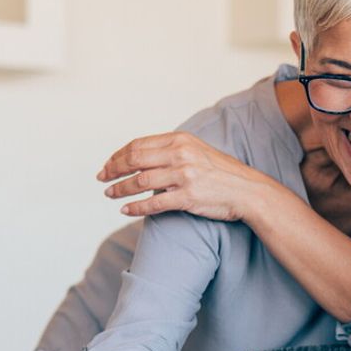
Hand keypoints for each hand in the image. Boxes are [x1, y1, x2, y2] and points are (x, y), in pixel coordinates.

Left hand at [98, 131, 289, 221]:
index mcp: (180, 139)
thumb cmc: (222, 173)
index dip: (118, 155)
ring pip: (140, 182)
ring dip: (120, 189)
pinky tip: (126, 210)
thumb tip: (142, 157)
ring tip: (109, 194)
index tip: (108, 164)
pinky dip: (136, 207)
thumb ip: (171, 150)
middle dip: (113, 170)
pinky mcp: (188, 197)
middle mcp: (180, 155)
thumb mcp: (197, 151)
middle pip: (135, 160)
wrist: (248, 191)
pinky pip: (154, 204)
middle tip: (102, 178)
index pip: (139, 144)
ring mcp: (184, 176)